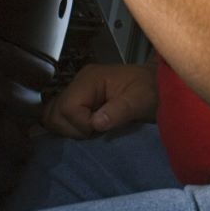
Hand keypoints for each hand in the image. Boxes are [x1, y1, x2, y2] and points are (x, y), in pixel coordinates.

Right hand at [41, 62, 157, 137]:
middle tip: (95, 131)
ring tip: (91, 130)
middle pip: (55, 112)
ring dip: (69, 129)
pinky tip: (85, 130)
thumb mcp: (141, 101)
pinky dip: (67, 127)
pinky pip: (59, 116)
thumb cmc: (151, 91)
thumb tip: (96, 122)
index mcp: (91, 79)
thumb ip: (119, 111)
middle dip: (72, 128)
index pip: (68, 107)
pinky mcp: (78, 100)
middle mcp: (78, 82)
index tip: (101, 128)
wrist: (156, 86)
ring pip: (52, 115)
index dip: (81, 124)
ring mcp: (76, 91)